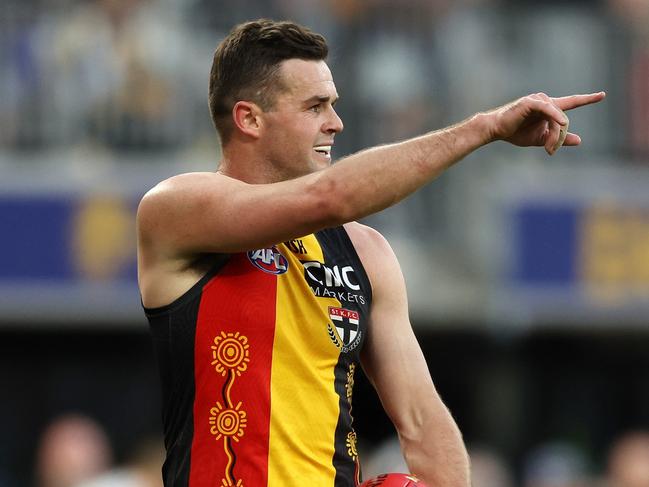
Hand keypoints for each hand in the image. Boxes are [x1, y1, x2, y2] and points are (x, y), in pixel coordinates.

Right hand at [487, 91, 605, 154]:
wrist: (497, 130)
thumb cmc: (516, 132)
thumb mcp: (541, 139)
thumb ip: (560, 139)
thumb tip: (579, 140)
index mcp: (549, 108)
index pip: (571, 102)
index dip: (587, 99)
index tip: (602, 95)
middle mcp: (546, 101)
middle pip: (563, 119)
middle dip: (560, 137)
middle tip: (551, 150)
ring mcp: (539, 100)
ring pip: (557, 117)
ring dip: (555, 134)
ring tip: (547, 147)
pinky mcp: (531, 102)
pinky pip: (549, 108)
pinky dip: (556, 115)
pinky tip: (563, 122)